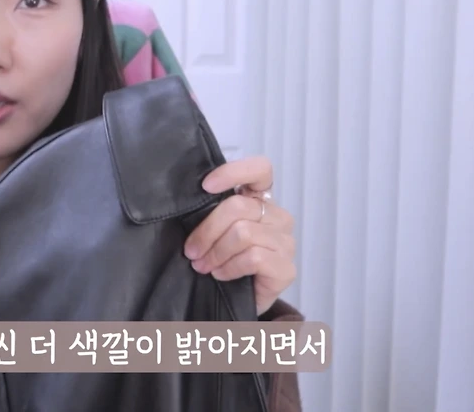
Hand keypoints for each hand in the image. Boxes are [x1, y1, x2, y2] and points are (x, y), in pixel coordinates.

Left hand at [183, 156, 296, 315]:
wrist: (235, 303)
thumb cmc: (223, 261)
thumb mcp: (214, 231)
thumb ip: (211, 211)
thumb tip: (188, 200)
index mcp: (260, 200)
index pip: (260, 170)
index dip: (234, 172)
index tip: (206, 186)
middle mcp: (277, 217)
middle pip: (238, 207)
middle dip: (207, 230)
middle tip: (192, 251)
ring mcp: (285, 243)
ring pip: (243, 233)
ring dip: (216, 252)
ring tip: (203, 265)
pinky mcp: (286, 269)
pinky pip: (253, 257)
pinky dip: (230, 267)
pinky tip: (221, 274)